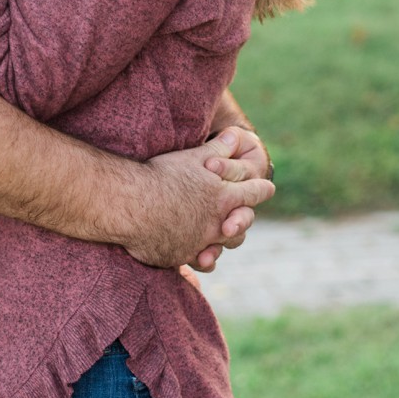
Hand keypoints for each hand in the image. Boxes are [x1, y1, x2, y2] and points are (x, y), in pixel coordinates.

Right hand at [121, 130, 274, 268]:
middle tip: (243, 214)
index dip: (261, 189)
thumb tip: (236, 136)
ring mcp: (198, 243)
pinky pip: (199, 262)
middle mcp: (215, 223)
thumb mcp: (192, 157)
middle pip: (242, 225)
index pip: (253, 194)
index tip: (268, 187)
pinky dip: (202, 258)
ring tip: (223, 234)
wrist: (130, 205)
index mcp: (222, 197)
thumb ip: (217, 150)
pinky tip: (200, 257)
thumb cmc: (160, 176)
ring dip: (225, 240)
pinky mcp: (180, 256)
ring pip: (223, 246)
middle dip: (244, 219)